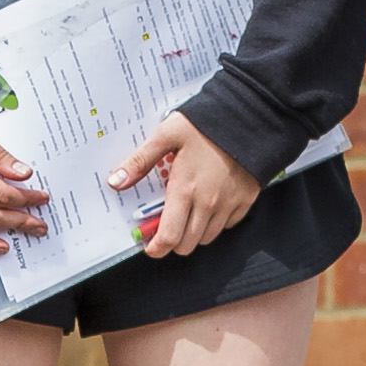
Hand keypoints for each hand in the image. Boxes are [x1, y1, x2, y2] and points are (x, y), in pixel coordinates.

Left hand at [113, 110, 262, 260]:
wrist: (249, 116)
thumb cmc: (207, 123)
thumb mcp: (167, 135)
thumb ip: (140, 161)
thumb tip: (116, 181)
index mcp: (185, 189)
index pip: (169, 238)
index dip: (156, 248)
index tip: (150, 246)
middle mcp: (208, 203)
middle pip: (187, 245)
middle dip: (173, 241)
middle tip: (167, 225)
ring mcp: (229, 204)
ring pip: (207, 238)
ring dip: (194, 232)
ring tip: (188, 212)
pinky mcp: (246, 200)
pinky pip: (228, 225)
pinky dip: (216, 222)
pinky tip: (210, 204)